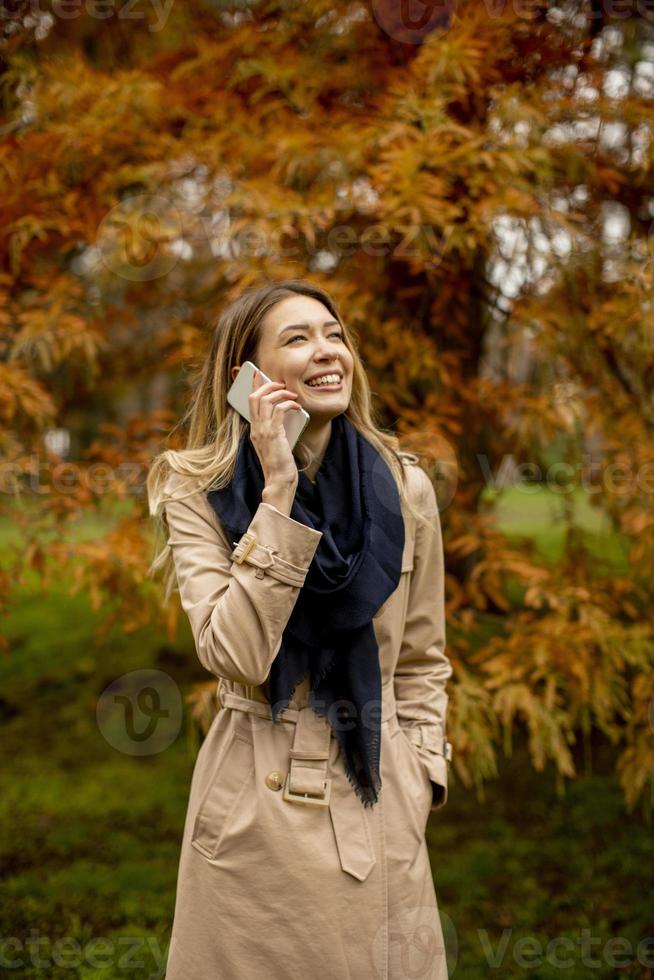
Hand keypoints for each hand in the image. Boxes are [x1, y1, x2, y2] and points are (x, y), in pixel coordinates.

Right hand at [248, 368, 301, 492]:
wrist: (279, 480)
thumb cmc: (280, 465)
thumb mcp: (275, 444)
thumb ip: (276, 429)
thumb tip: (285, 413)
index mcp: (254, 430)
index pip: (250, 402)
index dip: (254, 386)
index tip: (258, 374)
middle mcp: (256, 428)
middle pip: (254, 397)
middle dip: (268, 385)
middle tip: (281, 384)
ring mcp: (263, 431)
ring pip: (265, 400)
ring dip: (280, 393)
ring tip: (292, 395)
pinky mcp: (273, 434)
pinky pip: (279, 410)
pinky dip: (288, 404)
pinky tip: (296, 406)